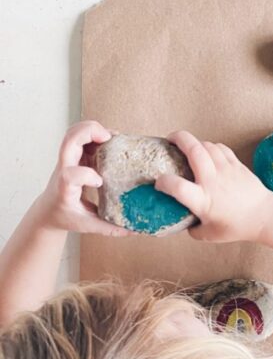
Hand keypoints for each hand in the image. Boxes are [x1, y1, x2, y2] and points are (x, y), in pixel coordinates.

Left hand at [35, 120, 133, 236]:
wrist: (49, 210)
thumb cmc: (68, 217)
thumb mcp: (88, 226)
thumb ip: (111, 228)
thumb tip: (136, 230)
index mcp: (65, 189)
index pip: (69, 175)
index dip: (85, 174)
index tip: (99, 182)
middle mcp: (64, 169)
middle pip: (68, 141)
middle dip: (88, 133)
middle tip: (108, 137)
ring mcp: (68, 159)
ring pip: (73, 132)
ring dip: (92, 129)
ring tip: (113, 136)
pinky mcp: (75, 154)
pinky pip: (81, 135)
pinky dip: (96, 132)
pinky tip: (112, 140)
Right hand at [155, 131, 272, 242]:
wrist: (264, 216)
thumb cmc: (236, 227)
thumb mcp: (209, 235)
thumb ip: (193, 228)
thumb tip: (182, 221)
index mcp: (203, 200)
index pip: (176, 186)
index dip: (164, 182)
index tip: (159, 182)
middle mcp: (212, 182)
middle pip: (194, 151)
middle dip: (179, 139)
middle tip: (169, 139)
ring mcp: (226, 170)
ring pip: (207, 145)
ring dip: (195, 142)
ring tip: (188, 146)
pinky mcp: (237, 165)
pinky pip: (221, 148)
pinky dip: (211, 146)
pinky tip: (207, 151)